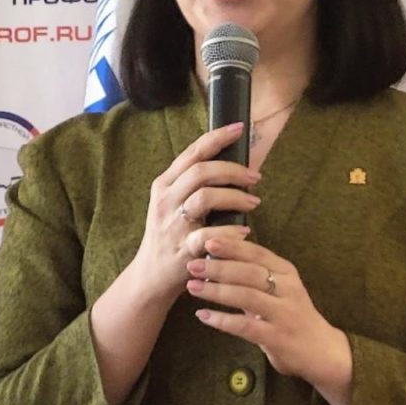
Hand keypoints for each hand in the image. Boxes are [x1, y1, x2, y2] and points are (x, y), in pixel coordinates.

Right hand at [128, 123, 260, 304]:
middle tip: (255, 177)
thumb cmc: (171, 236)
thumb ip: (195, 185)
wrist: (150, 276)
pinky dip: (230, 233)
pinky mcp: (183, 249)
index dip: (217, 138)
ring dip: (235, 197)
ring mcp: (172, 225)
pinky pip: (208, 235)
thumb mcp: (174, 204)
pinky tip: (244, 232)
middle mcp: (166, 201)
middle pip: (200, 171)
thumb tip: (230, 164)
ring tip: (254, 202)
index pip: (192, 153)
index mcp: (165, 185)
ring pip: (205, 197)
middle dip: (232, 170)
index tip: (239, 128)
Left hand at [187, 235, 353, 398]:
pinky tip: (203, 315)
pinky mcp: (277, 337)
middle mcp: (288, 290)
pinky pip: (245, 326)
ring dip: (216, 291)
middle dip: (219, 267)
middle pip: (249, 273)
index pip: (258, 253)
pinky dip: (222, 320)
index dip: (232, 247)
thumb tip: (218, 258)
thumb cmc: (293, 316)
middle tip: (192, 265)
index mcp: (288, 273)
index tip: (208, 240)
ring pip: (246, 297)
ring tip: (193, 287)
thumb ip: (255, 276)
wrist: (322, 351)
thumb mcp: (281, 290)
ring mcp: (284, 314)